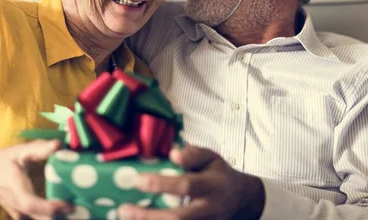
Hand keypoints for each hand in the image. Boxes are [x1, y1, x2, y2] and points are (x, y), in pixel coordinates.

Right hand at [0, 139, 72, 219]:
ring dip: (57, 218)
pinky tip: (65, 213)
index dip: (51, 208)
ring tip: (77, 211)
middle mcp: (18, 206)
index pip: (33, 205)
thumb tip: (58, 144)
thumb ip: (39, 149)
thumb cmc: (1, 163)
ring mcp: (20, 214)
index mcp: (17, 190)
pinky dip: (50, 218)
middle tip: (82, 208)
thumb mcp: (19, 152)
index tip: (69, 205)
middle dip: (61, 217)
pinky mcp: (22, 216)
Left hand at [117, 146, 264, 219]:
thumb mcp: (212, 158)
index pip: (186, 184)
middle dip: (149, 216)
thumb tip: (173, 153)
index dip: (161, 183)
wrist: (243, 201)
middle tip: (124, 210)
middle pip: (179, 218)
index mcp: (212, 184)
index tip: (137, 180)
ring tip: (126, 217)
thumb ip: (194, 154)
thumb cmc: (219, 175)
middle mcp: (210, 209)